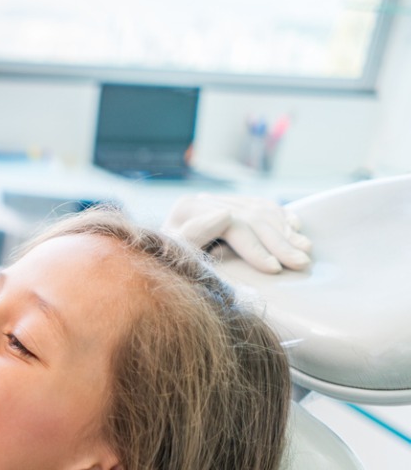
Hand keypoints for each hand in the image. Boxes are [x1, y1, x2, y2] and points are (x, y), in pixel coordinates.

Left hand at [163, 193, 312, 273]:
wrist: (163, 268)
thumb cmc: (168, 269)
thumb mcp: (174, 258)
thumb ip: (192, 237)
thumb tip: (225, 214)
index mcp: (187, 209)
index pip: (231, 224)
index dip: (255, 247)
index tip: (274, 270)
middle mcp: (203, 200)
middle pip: (250, 217)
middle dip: (279, 243)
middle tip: (302, 264)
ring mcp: (219, 201)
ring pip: (261, 210)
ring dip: (286, 231)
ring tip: (305, 251)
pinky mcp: (231, 206)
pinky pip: (263, 206)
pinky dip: (282, 217)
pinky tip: (297, 229)